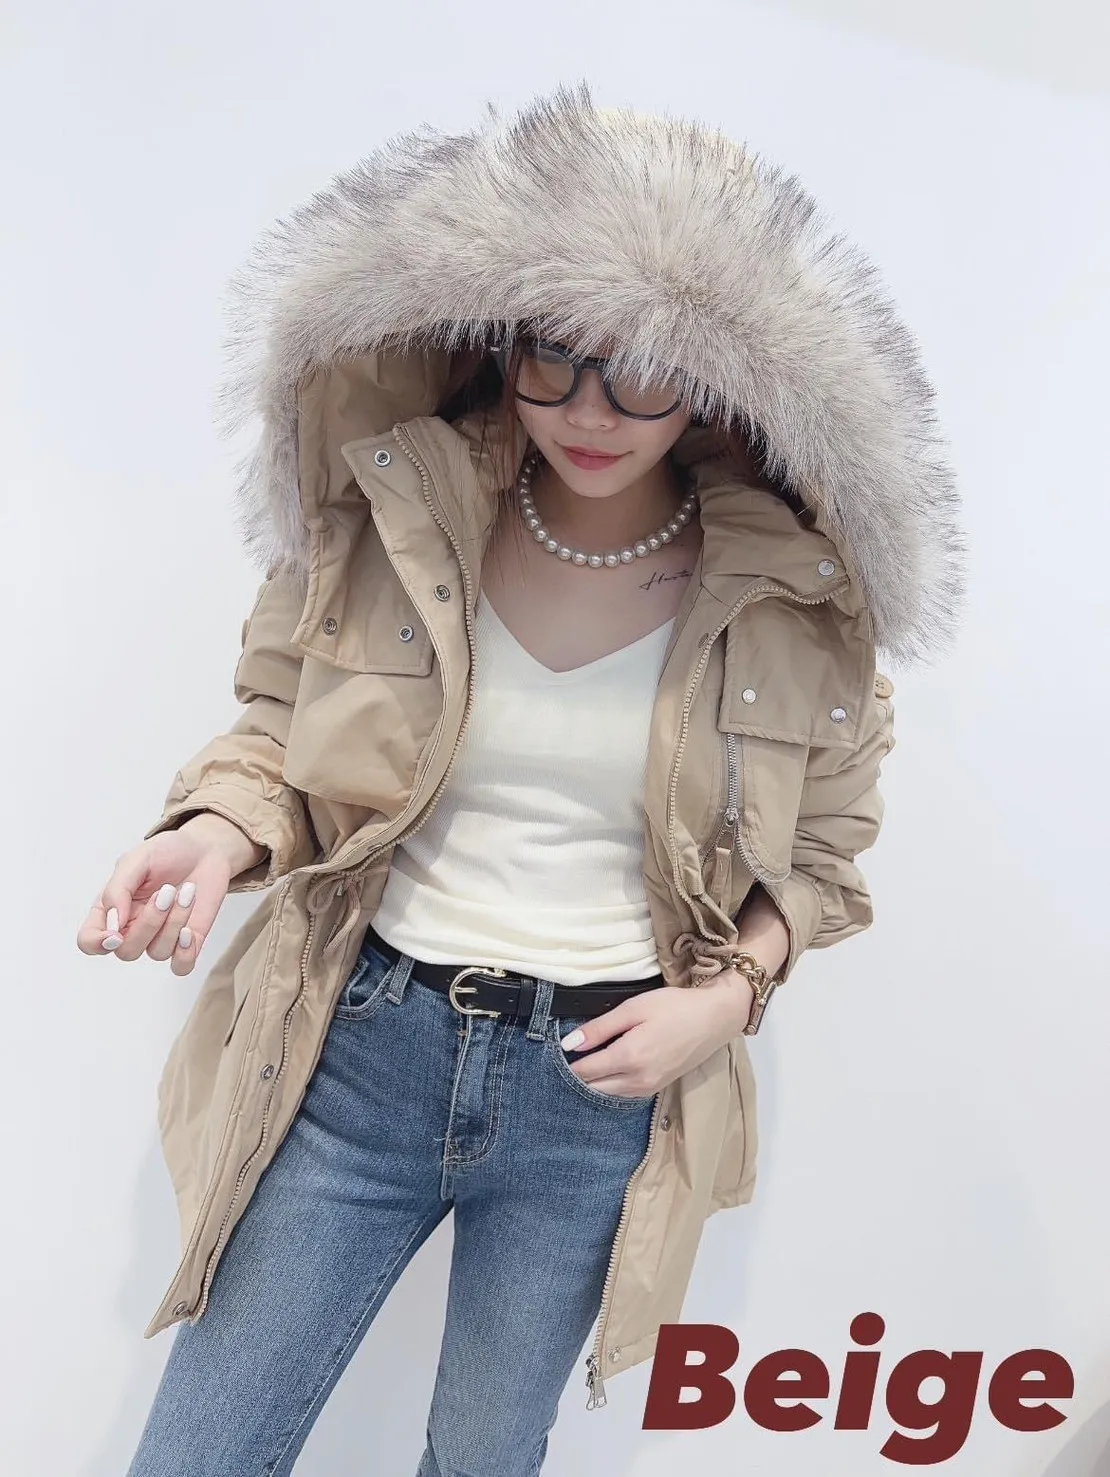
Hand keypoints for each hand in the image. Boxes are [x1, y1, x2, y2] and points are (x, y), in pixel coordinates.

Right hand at [75, 814, 255, 976]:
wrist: (206, 850)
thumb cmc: (168, 852)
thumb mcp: (137, 859)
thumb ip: (118, 889)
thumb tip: (112, 924)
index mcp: (110, 909)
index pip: (89, 941)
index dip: (96, 943)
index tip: (115, 933)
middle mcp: (131, 928)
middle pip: (126, 951)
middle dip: (149, 923)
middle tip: (167, 891)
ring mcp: (159, 938)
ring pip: (157, 953)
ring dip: (175, 922)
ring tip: (187, 892)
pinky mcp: (187, 943)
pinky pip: (181, 967)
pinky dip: (185, 953)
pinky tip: (191, 930)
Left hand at [560, 969, 754, 1097]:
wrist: (713, 1019)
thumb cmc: (674, 1007)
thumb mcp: (633, 1009)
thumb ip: (600, 1028)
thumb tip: (570, 1043)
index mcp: (629, 1057)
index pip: (585, 1071)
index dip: (567, 1063)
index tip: (557, 1052)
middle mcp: (637, 1080)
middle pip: (593, 1088)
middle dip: (577, 1076)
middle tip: (566, 1058)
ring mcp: (648, 1087)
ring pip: (607, 1094)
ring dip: (593, 1083)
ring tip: (585, 1061)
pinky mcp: (656, 1088)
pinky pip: (623, 1093)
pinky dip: (610, 1085)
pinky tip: (607, 1069)